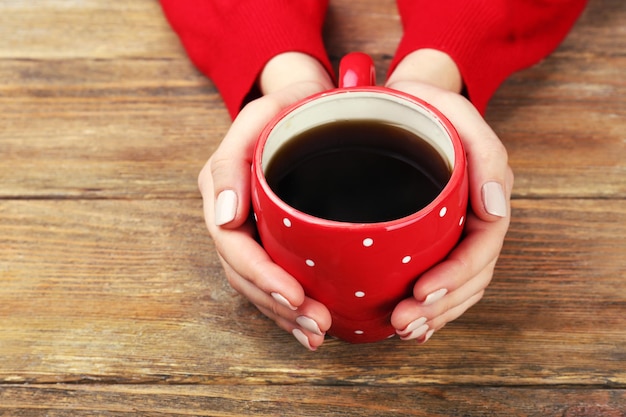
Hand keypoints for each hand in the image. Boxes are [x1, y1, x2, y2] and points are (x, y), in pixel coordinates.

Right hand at [198, 53, 333, 350]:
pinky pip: (274, 278)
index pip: (233, 246)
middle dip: (278, 305)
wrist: (306, 104)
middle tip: (316, 325)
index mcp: (221, 191)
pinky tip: (311, 325)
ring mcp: (251, 231)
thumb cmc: (286, 108)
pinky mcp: (272, 238)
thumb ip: (231, 162)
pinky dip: (290, 307)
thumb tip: (225, 219)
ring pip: (257, 286)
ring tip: (317, 334)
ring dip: (285, 315)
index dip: (261, 276)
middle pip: (244, 275)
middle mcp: (231, 217)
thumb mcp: (258, 117)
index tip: (295, 295)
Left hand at [386, 50, 513, 341]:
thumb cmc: (422, 104)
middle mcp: (473, 218)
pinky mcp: (431, 237)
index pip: (481, 246)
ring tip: (404, 329)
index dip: (456, 276)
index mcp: (484, 194)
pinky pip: (441, 279)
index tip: (421, 291)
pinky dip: (430, 307)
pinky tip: (414, 323)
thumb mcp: (452, 110)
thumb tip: (496, 205)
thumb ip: (484, 149)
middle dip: (440, 306)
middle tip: (404, 321)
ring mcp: (453, 231)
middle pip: (470, 276)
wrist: (400, 103)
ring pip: (457, 286)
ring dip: (435, 314)